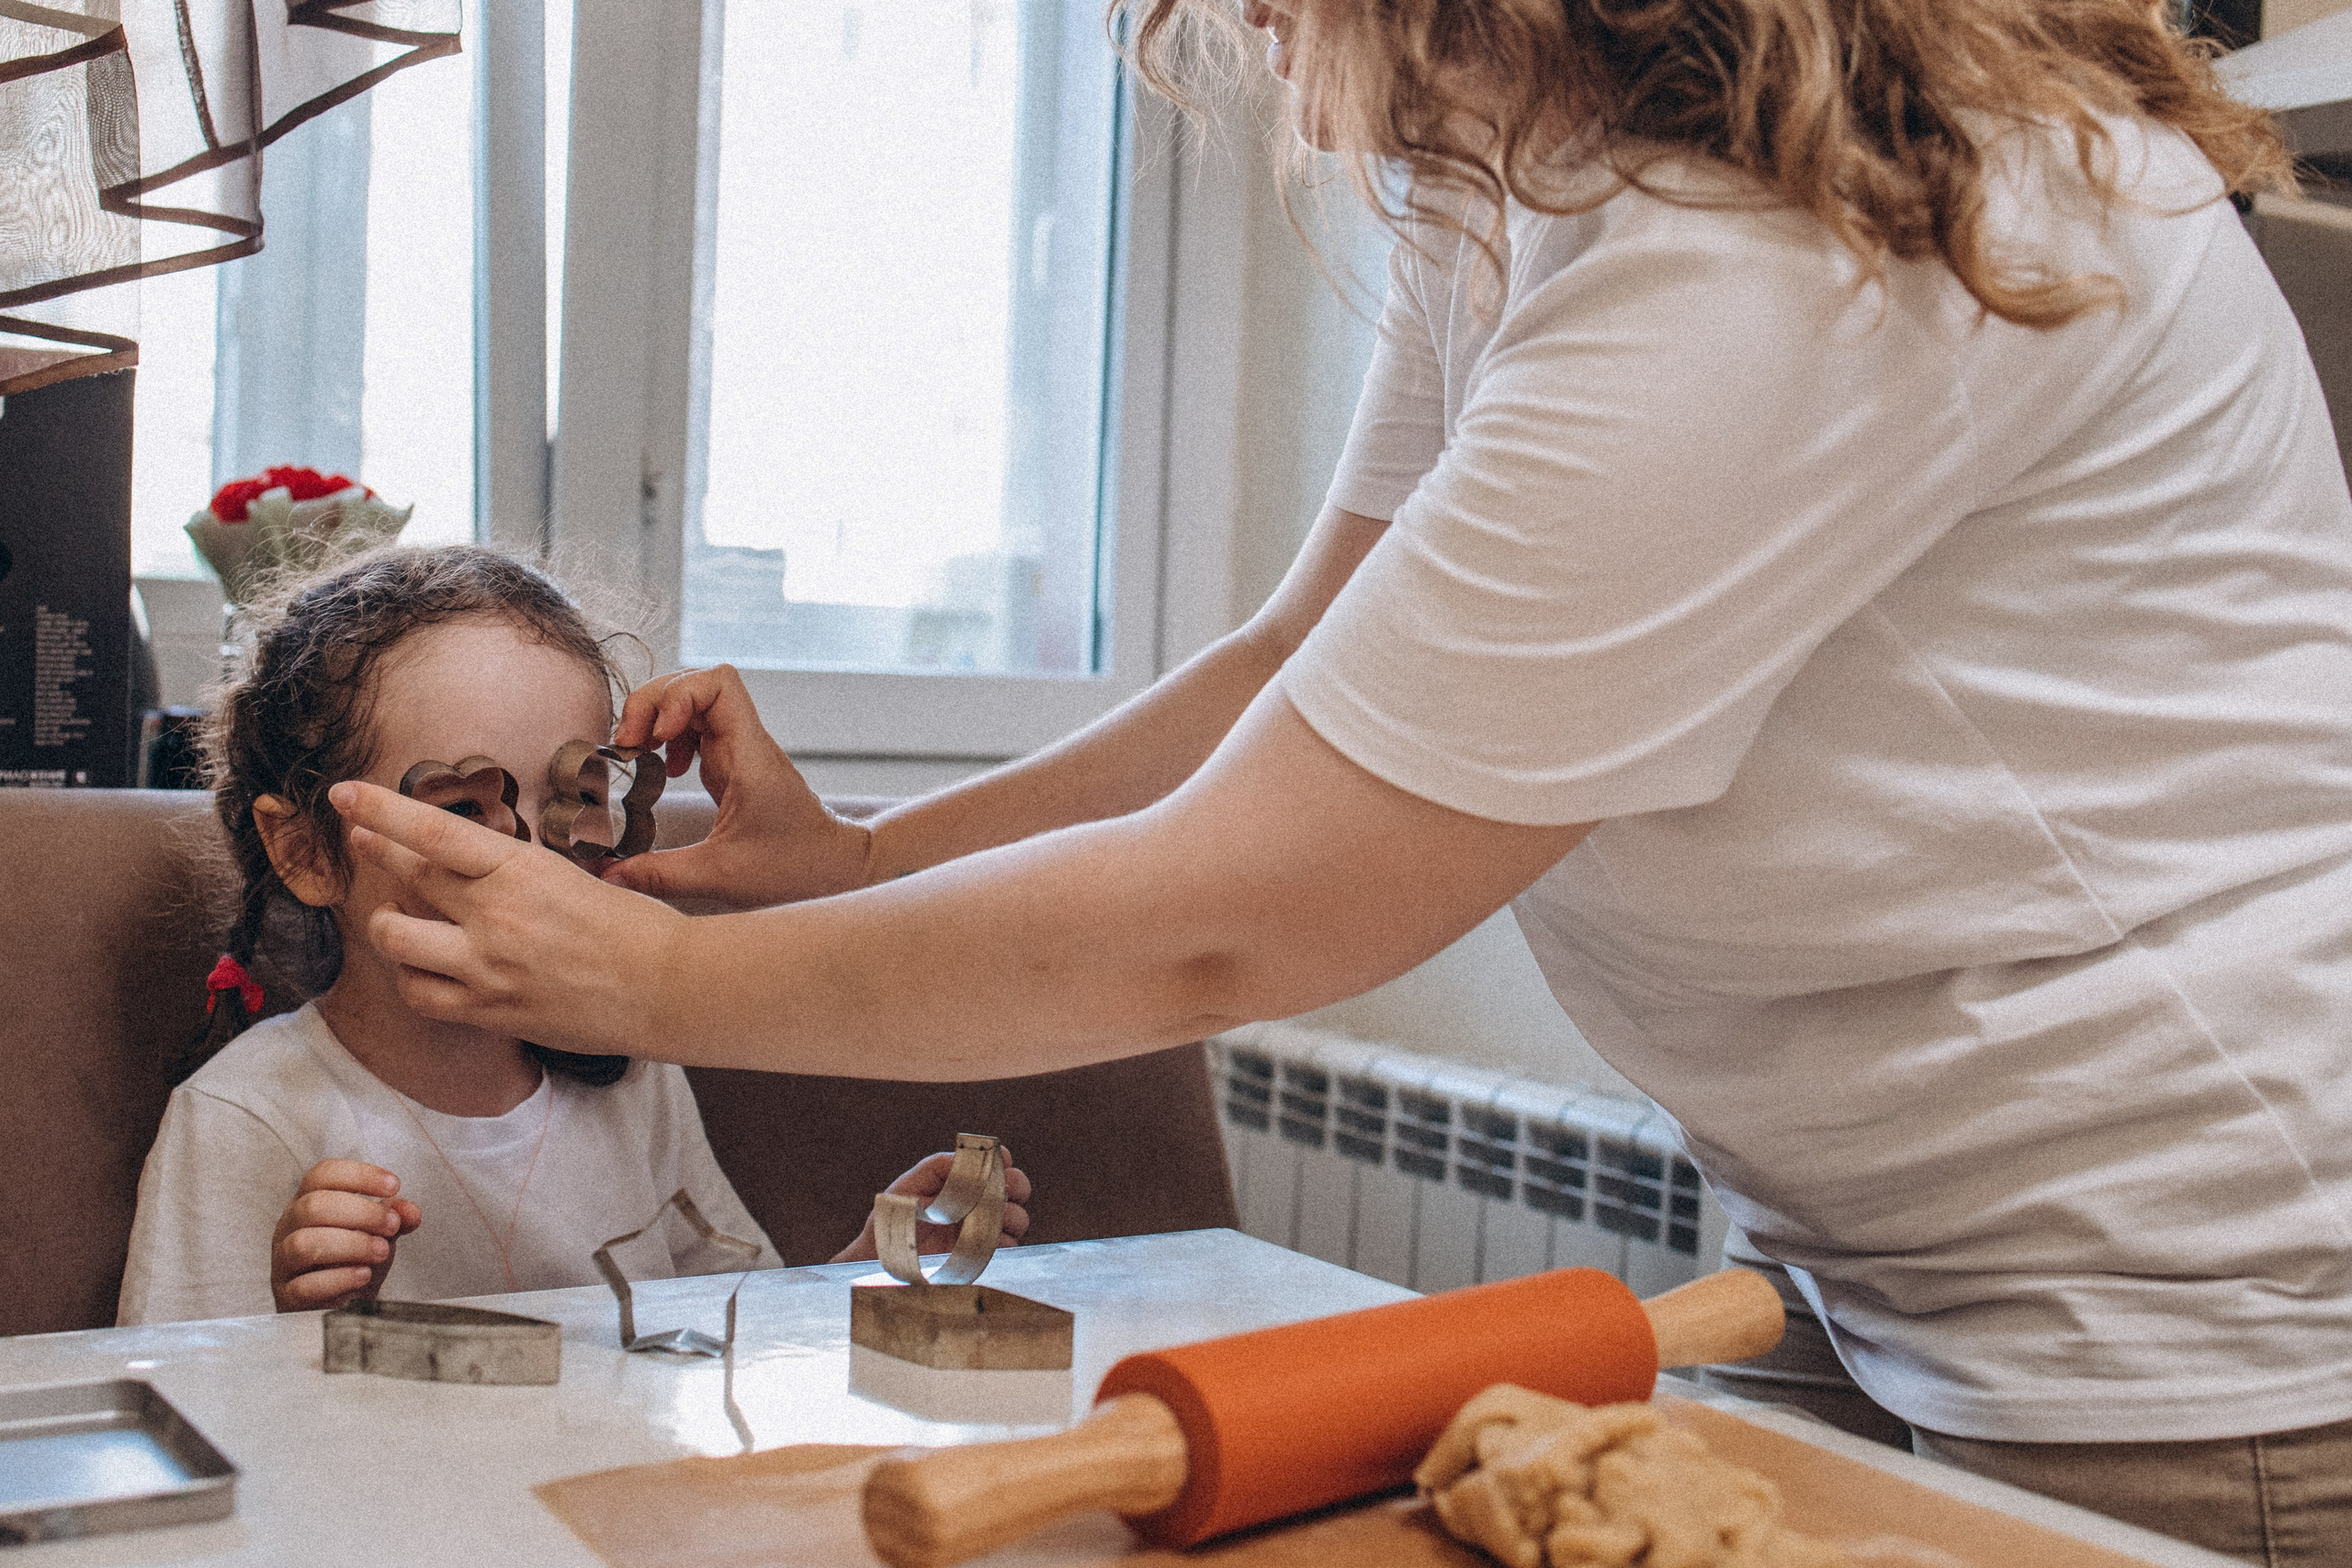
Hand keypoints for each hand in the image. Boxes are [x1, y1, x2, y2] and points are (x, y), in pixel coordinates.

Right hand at [271, 1160, 422, 1311]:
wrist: (338, 1305)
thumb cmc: (352, 1259)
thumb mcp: (377, 1231)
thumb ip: (394, 1217)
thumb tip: (409, 1211)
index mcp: (308, 1201)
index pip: (322, 1174)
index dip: (359, 1175)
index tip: (394, 1186)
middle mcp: (289, 1227)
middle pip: (314, 1206)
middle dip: (361, 1213)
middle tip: (392, 1225)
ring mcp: (283, 1262)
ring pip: (304, 1244)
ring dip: (351, 1245)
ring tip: (381, 1251)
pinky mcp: (286, 1296)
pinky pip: (304, 1286)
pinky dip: (338, 1279)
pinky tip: (363, 1275)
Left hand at [332, 780, 686, 1052]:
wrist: (665, 988)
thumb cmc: (632, 928)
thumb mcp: (570, 877)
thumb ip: (511, 875)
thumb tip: (466, 869)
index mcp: (521, 870)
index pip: (433, 831)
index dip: (380, 809)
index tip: (344, 795)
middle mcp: (495, 915)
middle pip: (406, 875)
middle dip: (377, 852)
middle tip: (365, 842)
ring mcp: (486, 966)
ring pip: (393, 936)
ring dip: (388, 923)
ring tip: (401, 919)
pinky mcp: (487, 1011)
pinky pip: (417, 993)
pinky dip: (414, 978)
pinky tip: (427, 969)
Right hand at [602, 665, 873, 909]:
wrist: (836, 866)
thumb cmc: (795, 867)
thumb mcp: (721, 876)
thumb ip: (659, 875)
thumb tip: (606, 877)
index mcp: (750, 754)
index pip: (719, 682)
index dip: (678, 695)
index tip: (658, 735)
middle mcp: (745, 742)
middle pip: (694, 683)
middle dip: (653, 703)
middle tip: (630, 745)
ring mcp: (739, 749)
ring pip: (692, 701)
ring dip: (657, 717)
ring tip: (638, 752)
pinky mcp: (733, 763)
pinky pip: (696, 727)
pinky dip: (671, 738)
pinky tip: (666, 770)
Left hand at [831, 1149, 1034, 1263]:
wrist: (881, 1257)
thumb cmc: (894, 1216)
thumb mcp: (910, 1185)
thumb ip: (937, 1167)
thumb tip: (966, 1159)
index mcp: (963, 1181)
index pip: (995, 1163)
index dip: (1002, 1159)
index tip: (1001, 1162)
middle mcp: (978, 1202)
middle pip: (1016, 1186)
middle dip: (1016, 1185)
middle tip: (1005, 1191)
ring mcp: (983, 1228)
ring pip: (1017, 1217)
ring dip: (1012, 1215)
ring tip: (994, 1219)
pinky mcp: (983, 1254)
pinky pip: (1009, 1246)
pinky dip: (1005, 1241)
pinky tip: (989, 1241)